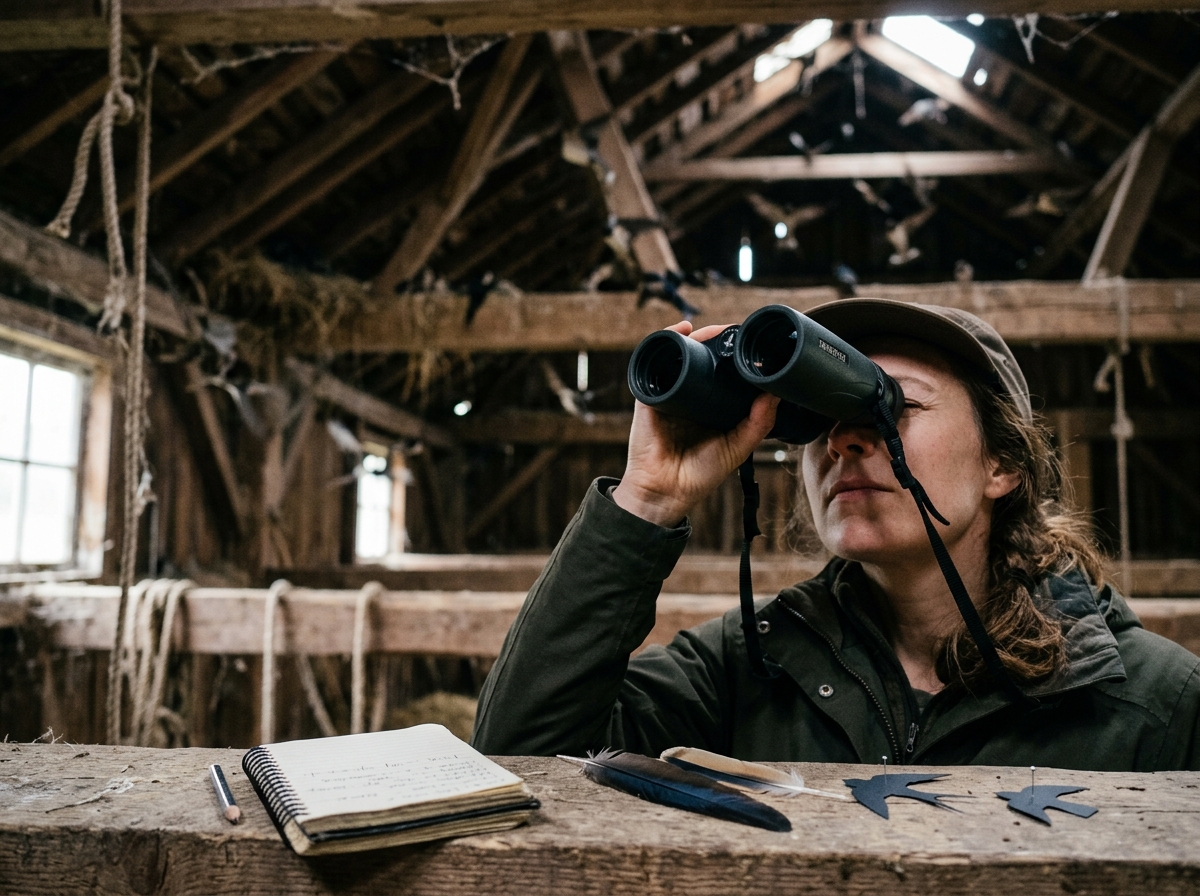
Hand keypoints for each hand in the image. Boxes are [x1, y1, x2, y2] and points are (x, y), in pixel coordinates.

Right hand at [613, 321, 779, 526]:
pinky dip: (666, 342)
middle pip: (702, 359)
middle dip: (716, 341)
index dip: (734, 357)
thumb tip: (776, 393)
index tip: (750, 344)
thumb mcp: (738, 447)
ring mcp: (669, 393)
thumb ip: (758, 423)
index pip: (723, 374)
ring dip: (695, 337)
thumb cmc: (699, 474)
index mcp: (710, 407)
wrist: (665, 491)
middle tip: (735, 330)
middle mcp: (690, 397)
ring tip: (713, 329)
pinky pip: (655, 363)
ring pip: (680, 356)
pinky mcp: (650, 395)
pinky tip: (682, 331)